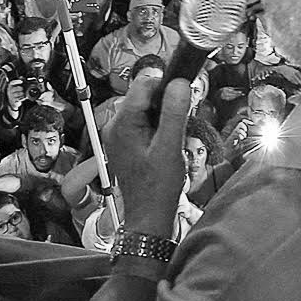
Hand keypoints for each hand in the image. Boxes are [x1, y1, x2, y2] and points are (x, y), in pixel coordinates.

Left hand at [100, 68, 193, 237]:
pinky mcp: (126, 144)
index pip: (144, 84)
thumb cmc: (157, 188)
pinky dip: (159, 129)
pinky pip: (144, 124)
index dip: (166, 86)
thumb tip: (180, 83)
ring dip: (165, 118)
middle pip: (145, 96)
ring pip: (146, 110)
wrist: (149, 218)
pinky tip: (167, 146)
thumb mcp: (170, 148)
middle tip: (180, 126)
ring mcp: (119, 136)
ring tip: (173, 140)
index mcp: (122, 124)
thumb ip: (175, 113)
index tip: (184, 97)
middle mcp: (116, 126)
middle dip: (167, 105)